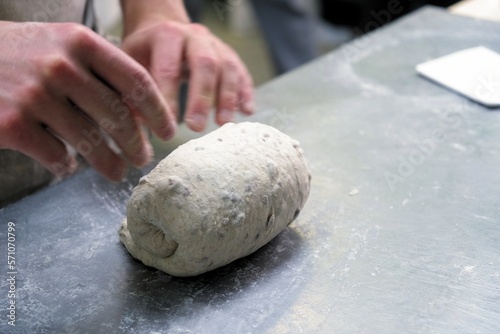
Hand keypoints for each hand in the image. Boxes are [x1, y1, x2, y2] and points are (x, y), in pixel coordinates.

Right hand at [0, 22, 176, 180]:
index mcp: (80, 41)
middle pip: (118, 117)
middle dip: (138, 145)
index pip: (136, 81)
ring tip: (117, 171)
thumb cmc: (19, 53)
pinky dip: (66, 166)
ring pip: (91, 143)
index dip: (158, 111)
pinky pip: (56, 156)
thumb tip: (138, 112)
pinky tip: (68, 165)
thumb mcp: (61, 44)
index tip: (168, 131)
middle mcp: (61, 65)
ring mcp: (35, 95)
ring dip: (110, 163)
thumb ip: (98, 70)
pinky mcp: (12, 124)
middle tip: (144, 158)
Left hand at [121, 20, 254, 131]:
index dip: (169, 97)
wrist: (163, 27)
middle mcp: (195, 35)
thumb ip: (134, 90)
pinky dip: (245, 92)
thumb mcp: (131, 63)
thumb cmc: (145, 51)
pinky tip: (246, 111)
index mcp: (166, 35)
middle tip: (196, 127)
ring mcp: (215, 44)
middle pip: (205, 64)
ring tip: (222, 123)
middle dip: (201, 98)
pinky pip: (241, 72)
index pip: (169, 67)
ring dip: (227, 98)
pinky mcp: (229, 55)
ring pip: (227, 68)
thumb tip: (138, 123)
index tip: (166, 125)